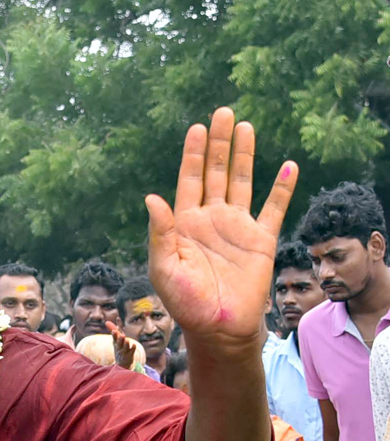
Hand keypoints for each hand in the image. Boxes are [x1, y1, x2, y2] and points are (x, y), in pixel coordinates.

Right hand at [107, 321, 134, 370]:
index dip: (114, 334)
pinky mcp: (129, 355)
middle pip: (119, 343)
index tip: (114, 330)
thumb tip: (107, 321)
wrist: (121, 363)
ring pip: (125, 348)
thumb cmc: (119, 349)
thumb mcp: (115, 340)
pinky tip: (134, 344)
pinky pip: (131, 352)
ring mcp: (124, 352)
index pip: (114, 337)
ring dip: (126, 344)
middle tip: (122, 335)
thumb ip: (113, 330)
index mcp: (115, 343)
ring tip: (127, 340)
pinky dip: (132, 348)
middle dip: (120, 339)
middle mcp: (119, 347)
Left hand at [146, 108, 296, 349]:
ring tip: (245, 126)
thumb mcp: (164, 266)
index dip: (192, 153)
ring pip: (241, 182)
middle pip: (215, 172)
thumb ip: (160, 232)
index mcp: (184, 222)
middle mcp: (211, 218)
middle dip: (218, 144)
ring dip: (243, 155)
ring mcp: (237, 227)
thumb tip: (152, 197)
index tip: (197, 128)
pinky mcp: (261, 240)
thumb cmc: (184, 301)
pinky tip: (288, 165)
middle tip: (223, 112)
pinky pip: (274, 208)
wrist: (218, 327)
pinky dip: (282, 187)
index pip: (189, 179)